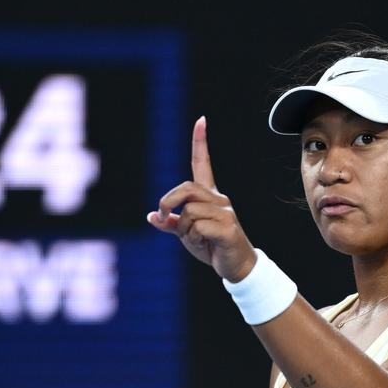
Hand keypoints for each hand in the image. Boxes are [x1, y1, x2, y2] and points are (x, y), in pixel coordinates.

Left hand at [147, 116, 257, 282]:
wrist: (236, 267)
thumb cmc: (212, 246)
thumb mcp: (187, 234)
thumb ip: (172, 223)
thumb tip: (152, 216)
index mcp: (209, 196)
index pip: (202, 164)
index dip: (200, 142)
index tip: (200, 120)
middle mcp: (218, 199)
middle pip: (186, 188)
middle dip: (168, 202)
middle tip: (163, 218)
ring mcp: (225, 212)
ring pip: (190, 211)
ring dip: (184, 229)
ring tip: (195, 239)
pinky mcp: (228, 227)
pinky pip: (198, 226)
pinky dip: (193, 238)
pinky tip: (204, 244)